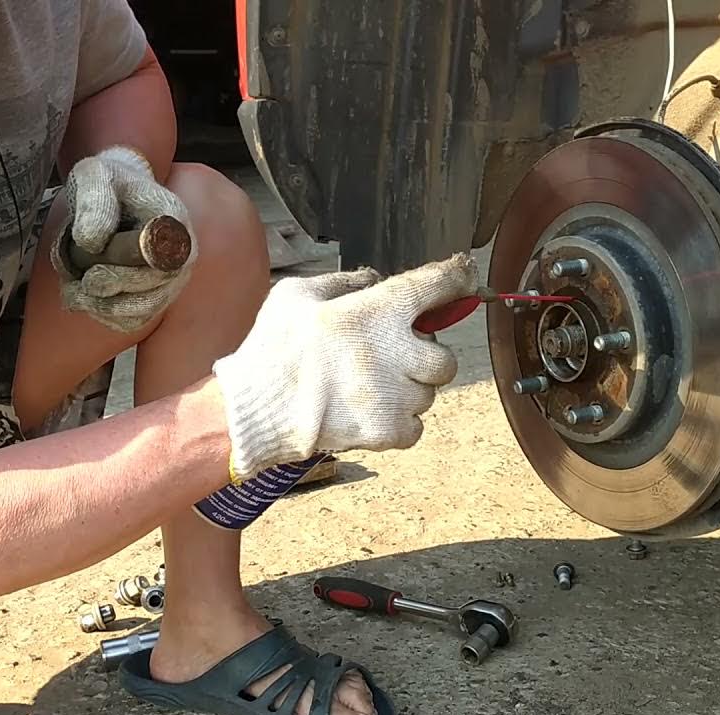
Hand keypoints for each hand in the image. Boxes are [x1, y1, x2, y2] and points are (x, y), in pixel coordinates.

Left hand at [49, 146, 195, 332]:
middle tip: (81, 282)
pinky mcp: (156, 293)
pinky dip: (107, 316)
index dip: (127, 275)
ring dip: (104, 308)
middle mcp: (180, 254)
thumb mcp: (95, 175)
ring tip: (74, 293)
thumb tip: (92, 242)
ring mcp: (170, 277)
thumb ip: (94, 201)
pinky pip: (136, 319)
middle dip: (111, 290)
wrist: (120, 189)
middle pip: (153, 291)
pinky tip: (86, 301)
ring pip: (144, 311)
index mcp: (173, 222)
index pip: (161, 263)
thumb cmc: (110, 180)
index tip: (92, 271)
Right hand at [213, 253, 478, 476]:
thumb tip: (373, 279)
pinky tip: (368, 412)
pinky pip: (415, 427)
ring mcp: (395, 396)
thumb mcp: (296, 294)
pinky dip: (398, 423)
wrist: (256, 411)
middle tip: (392, 358)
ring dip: (407, 391)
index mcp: (376, 312)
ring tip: (368, 389)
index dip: (456, 278)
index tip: (464, 277)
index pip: (435, 286)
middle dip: (425, 359)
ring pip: (427, 395)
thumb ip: (342, 282)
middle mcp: (396, 353)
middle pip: (444, 359)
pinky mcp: (388, 432)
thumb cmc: (272, 349)